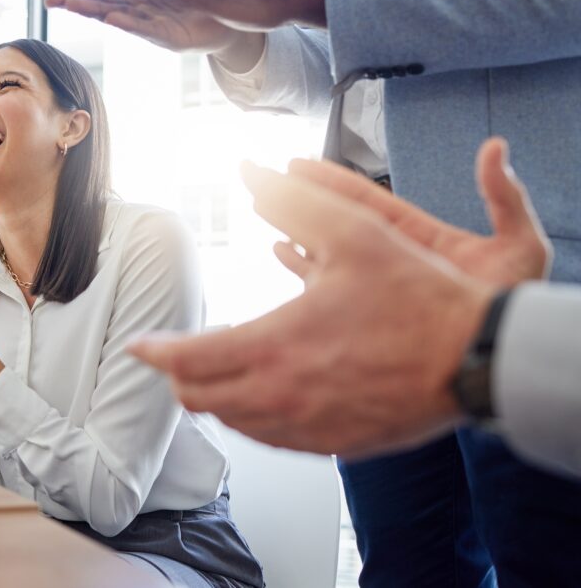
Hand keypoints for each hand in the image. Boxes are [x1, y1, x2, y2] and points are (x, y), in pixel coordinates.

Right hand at [46, 0, 243, 52]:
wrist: (236, 19)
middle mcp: (142, 11)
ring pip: (118, 16)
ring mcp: (155, 24)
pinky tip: (112, 16)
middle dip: (76, 0)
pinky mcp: (171, 35)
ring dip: (94, 10)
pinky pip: (147, 28)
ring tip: (71, 4)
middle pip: (102, 4)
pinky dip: (130, 22)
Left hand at [130, 158, 505, 457]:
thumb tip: (252, 171)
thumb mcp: (355, 232)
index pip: (186, 360)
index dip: (155, 350)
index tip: (140, 344)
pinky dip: (252, 415)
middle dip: (180, 373)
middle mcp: (281, 397)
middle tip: (179, 354)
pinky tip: (266, 392)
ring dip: (215, 395)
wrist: (475, 358)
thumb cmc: (419, 300)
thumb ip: (295, 201)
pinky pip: (270, 438)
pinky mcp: (332, 443)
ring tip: (219, 368)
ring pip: (233, 422)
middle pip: (199, 398)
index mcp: (274, 347)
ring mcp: (306, 427)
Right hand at [277, 137, 550, 286]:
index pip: (365, 200)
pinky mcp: (369, 312)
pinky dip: (302, 268)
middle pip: (335, 220)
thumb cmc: (515, 306)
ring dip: (295, 230)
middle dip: (300, 198)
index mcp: (420, 235)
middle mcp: (392, 257)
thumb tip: (496, 147)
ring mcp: (378, 285)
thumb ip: (505, 196)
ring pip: (326, 251)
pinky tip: (280, 252)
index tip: (297, 163)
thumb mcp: (520, 245)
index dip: (329, 181)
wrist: (500, 358)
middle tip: (265, 179)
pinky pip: (326, 285)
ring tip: (264, 209)